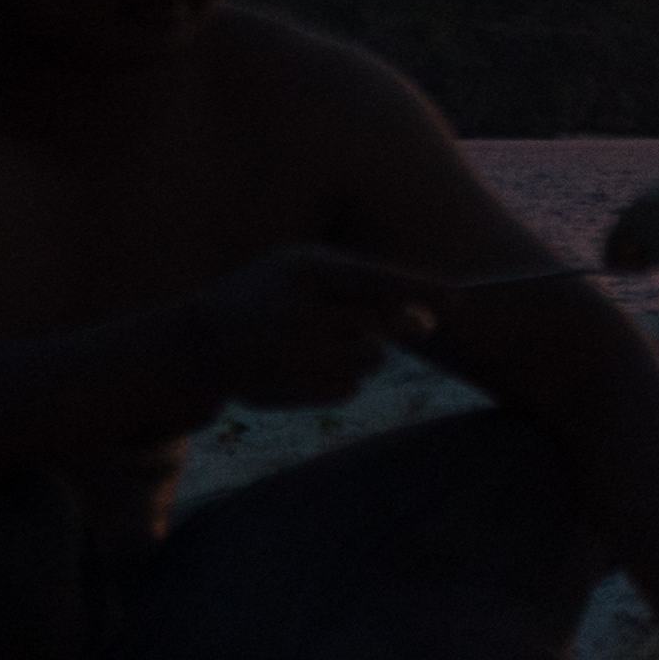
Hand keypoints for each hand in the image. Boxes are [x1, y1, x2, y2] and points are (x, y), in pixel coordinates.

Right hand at [200, 242, 435, 410]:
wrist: (199, 342)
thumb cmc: (268, 295)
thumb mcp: (305, 271)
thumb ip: (364, 287)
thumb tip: (427, 321)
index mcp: (301, 269)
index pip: (375, 279)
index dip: (420, 289)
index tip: (459, 299)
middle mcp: (295, 310)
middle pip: (380, 325)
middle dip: (392, 327)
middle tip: (389, 324)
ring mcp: (290, 354)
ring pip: (370, 361)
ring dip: (367, 354)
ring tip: (331, 342)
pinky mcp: (290, 390)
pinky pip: (348, 389)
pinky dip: (342, 379)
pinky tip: (310, 366)